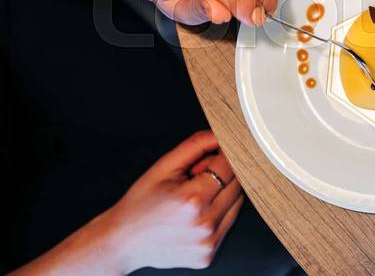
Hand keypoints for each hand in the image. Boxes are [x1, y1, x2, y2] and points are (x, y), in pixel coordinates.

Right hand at [105, 130, 243, 271]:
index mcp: (193, 200)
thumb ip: (196, 145)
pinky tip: (195, 215)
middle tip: (198, 176)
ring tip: (194, 197)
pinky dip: (218, 214)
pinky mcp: (208, 255)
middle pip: (237, 184)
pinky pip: (227, 224)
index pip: (229, 165)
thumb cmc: (140, 204)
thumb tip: (221, 134)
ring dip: (223, 194)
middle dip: (223, 173)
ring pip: (236, 204)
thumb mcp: (164, 167)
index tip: (217, 152)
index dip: (223, 155)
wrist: (122, 241)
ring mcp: (207, 242)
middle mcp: (204, 224)